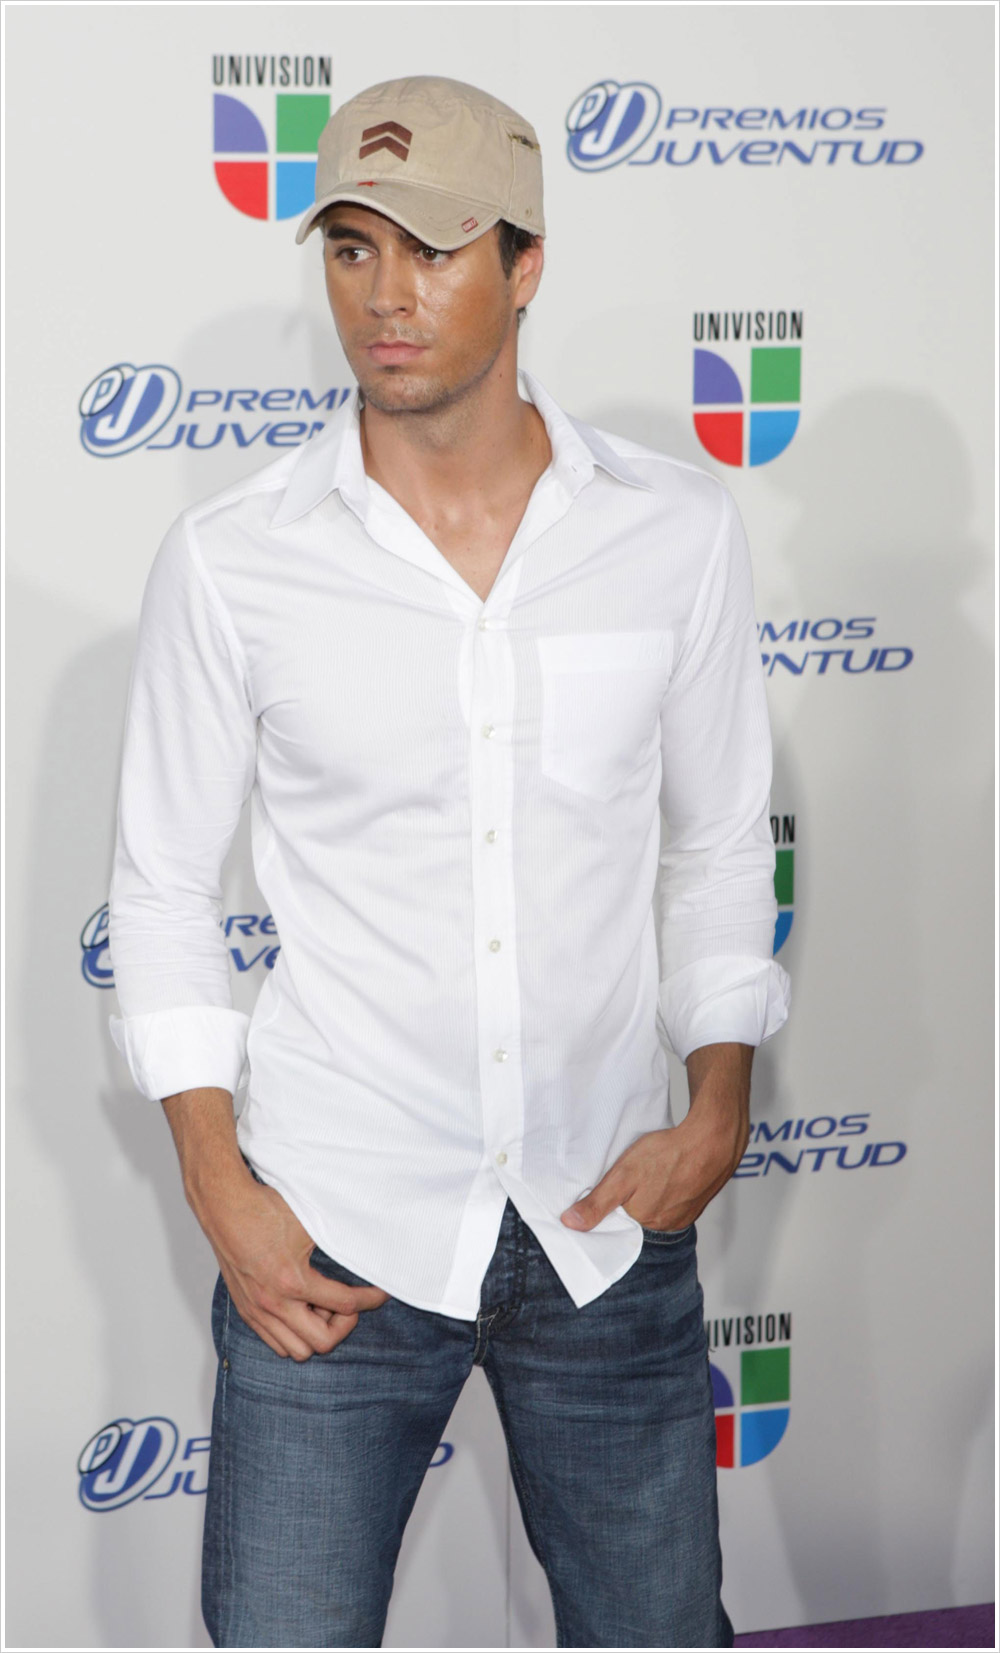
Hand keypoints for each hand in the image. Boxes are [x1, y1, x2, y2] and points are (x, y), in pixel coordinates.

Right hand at [200, 1170, 390, 1361]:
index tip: (381, 1293)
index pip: (345, 1305)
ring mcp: (257, 1311)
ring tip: (321, 1306)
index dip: (370, 1300)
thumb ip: (339, 1241)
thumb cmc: (265, 1209)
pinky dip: (294, 1335)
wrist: (225, 1206)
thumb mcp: (310, 1222)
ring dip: (316, 1333)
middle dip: (343, 1325)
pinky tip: (301, 1309)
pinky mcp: (246, 1310)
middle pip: (322, 1342)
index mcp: (292, 1281)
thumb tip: (368, 1248)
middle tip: (347, 1303)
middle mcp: (273, 1303)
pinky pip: (275, 1343)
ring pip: (297, 1351)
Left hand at [560, 1043, 752, 1232]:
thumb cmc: (668, 1154)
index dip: (608, 1210)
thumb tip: (571, 1224)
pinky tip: (664, 1176)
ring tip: (647, 1176)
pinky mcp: (696, 1203)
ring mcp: (683, 1216)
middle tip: (628, 1180)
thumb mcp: (623, 1175)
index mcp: (644, 1222)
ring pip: (656, 1210)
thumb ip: (597, 1202)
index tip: (602, 1194)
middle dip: (629, 1204)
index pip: (617, 1225)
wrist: (713, 1140)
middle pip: (637, 1219)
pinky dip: (667, 1193)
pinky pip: (674, 1204)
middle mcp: (665, 1225)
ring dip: (650, 1197)